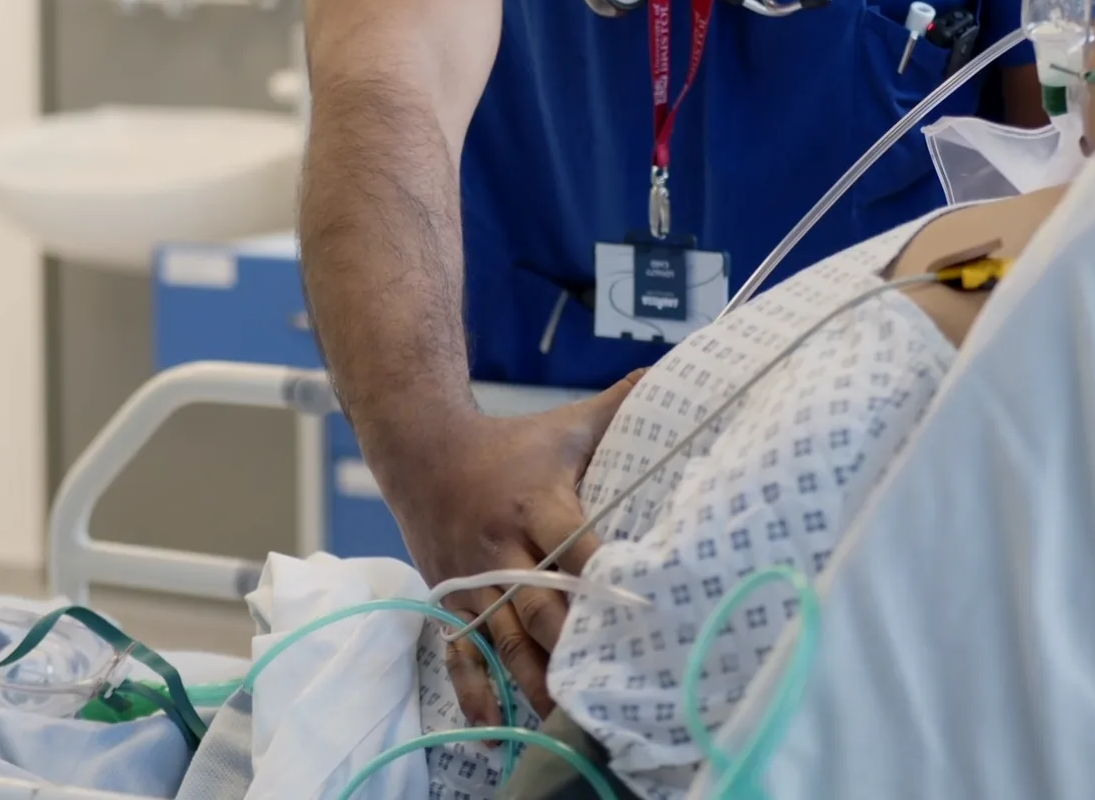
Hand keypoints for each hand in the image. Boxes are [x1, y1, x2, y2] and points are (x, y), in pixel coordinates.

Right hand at [376, 373, 642, 726]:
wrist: (419, 448)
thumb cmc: (510, 442)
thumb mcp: (564, 424)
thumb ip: (621, 405)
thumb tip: (675, 370)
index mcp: (536, 503)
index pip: (576, 546)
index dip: (604, 579)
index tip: (640, 610)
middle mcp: (501, 545)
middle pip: (538, 603)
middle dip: (570, 643)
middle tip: (607, 680)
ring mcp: (472, 578)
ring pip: (503, 636)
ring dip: (533, 676)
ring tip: (566, 715)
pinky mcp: (451, 599)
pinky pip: (461, 650)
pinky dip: (476, 688)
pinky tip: (494, 724)